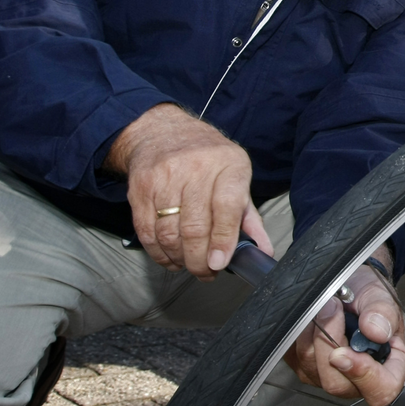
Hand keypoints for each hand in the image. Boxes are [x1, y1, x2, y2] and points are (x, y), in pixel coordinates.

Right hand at [107, 103, 270, 280]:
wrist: (162, 132)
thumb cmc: (208, 160)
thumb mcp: (236, 176)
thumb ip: (250, 216)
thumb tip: (263, 251)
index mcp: (228, 165)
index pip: (226, 207)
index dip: (223, 240)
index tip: (219, 264)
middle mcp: (196, 169)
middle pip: (195, 226)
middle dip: (199, 259)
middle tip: (206, 273)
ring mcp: (164, 178)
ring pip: (169, 233)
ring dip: (179, 258)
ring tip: (189, 264)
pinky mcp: (140, 188)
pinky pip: (147, 231)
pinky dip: (158, 252)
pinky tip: (170, 257)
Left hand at [284, 249, 404, 405]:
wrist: (349, 286)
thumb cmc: (368, 296)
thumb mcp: (382, 296)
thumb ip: (383, 313)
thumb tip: (376, 331)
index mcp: (388, 366)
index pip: (381, 389)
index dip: (363, 375)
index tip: (345, 352)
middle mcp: (358, 378)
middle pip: (336, 383)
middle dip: (328, 343)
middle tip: (332, 309)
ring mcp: (328, 376)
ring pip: (311, 366)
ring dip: (315, 331)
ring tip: (327, 306)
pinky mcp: (305, 368)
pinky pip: (295, 357)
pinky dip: (301, 333)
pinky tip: (315, 318)